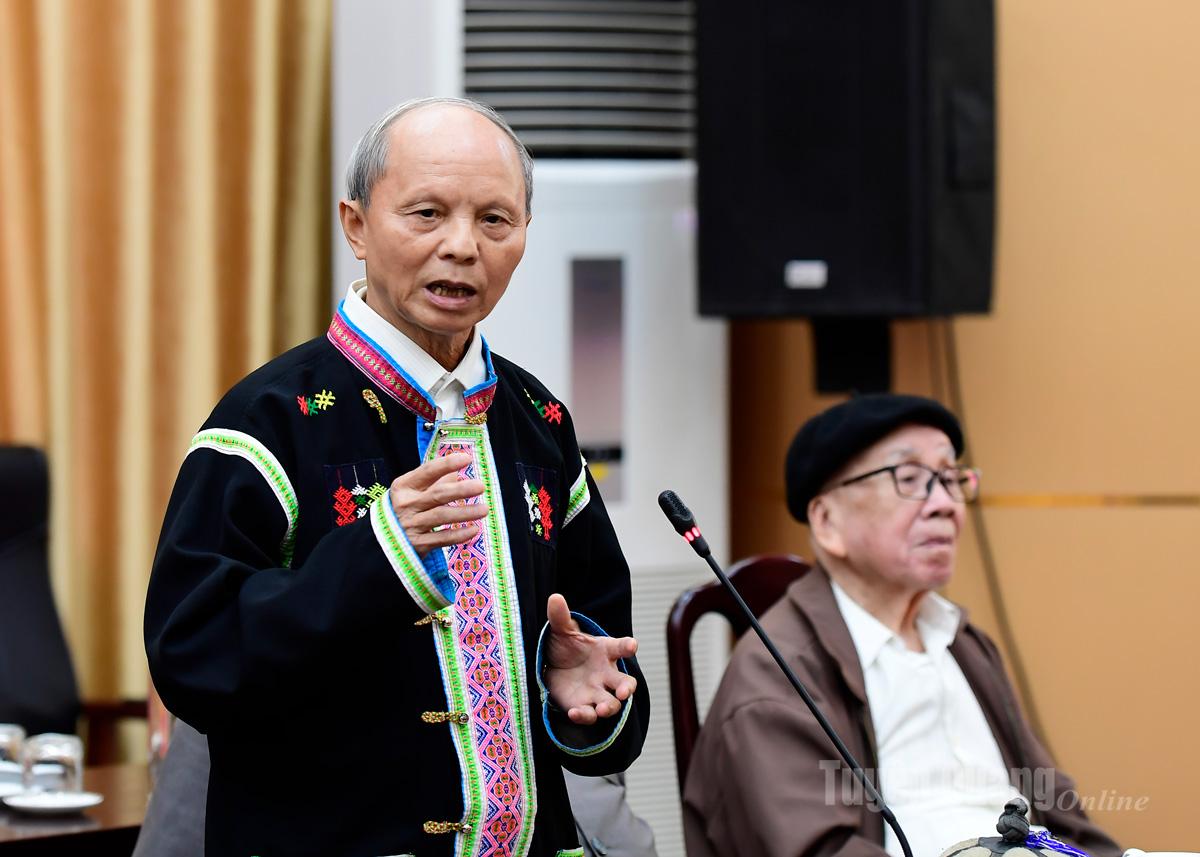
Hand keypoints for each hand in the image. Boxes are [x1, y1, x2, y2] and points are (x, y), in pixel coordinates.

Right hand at [389, 453, 486, 557]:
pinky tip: (474, 529)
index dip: (447, 464)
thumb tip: (457, 472)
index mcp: (404, 486)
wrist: (382, 540)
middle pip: (437, 495)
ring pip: (442, 516)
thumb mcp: (412, 491)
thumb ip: (434, 481)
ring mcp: (412, 525)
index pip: (427, 472)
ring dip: (465, 513)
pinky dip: (459, 534)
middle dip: (461, 490)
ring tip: (484, 509)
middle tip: (481, 486)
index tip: (466, 458)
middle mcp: (407, 504)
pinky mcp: (418, 544)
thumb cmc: (404, 509)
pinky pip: (442, 538)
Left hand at [543, 593, 637, 724]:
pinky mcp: (582, 706)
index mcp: (605, 651)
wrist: (552, 667)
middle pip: (625, 683)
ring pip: (611, 704)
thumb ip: (560, 617)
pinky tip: (575, 713)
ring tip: (601, 708)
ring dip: (609, 707)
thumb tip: (554, 598)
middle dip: (627, 689)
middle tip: (624, 692)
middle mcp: (606, 674)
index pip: (621, 647)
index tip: (632, 645)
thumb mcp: (561, 630)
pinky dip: (584, 716)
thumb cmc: (565, 646)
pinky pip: (588, 715)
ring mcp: (596, 692)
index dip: (627, 646)